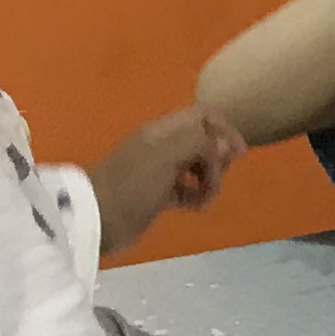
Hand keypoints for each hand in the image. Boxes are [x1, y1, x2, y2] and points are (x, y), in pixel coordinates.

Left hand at [91, 104, 246, 253]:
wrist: (97, 219)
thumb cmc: (132, 185)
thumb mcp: (167, 157)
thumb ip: (199, 143)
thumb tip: (224, 144)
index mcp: (164, 131)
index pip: (202, 116)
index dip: (224, 129)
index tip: (237, 154)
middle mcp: (163, 145)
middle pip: (203, 141)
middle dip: (217, 158)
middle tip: (216, 178)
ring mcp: (159, 170)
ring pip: (196, 165)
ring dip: (209, 179)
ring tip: (206, 198)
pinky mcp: (157, 194)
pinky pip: (186, 189)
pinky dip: (195, 196)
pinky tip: (195, 207)